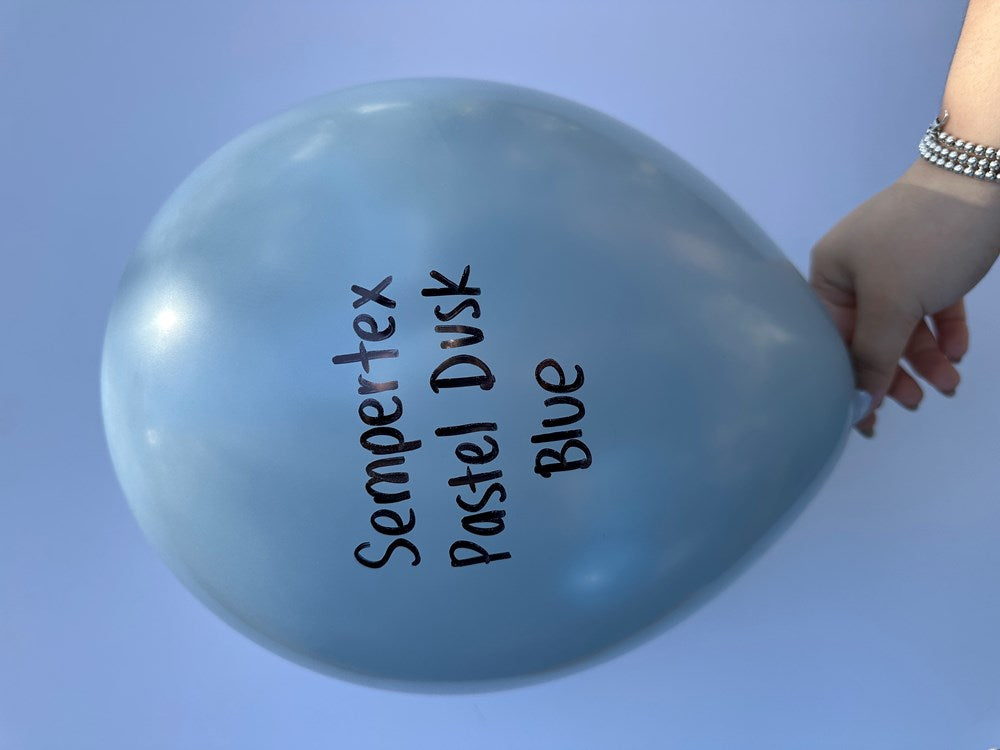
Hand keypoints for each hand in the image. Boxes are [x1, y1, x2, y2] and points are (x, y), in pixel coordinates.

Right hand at [809, 157, 999, 436]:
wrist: (986, 172)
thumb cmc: (923, 241)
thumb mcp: (892, 303)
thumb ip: (873, 357)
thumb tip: (857, 404)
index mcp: (831, 274)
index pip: (832, 340)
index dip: (848, 381)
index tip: (867, 422)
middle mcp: (858, 272)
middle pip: (869, 337)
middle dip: (894, 373)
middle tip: (917, 405)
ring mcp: (898, 266)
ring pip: (905, 326)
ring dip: (925, 359)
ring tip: (949, 385)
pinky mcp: (935, 263)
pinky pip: (933, 309)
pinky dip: (944, 331)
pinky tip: (958, 353)